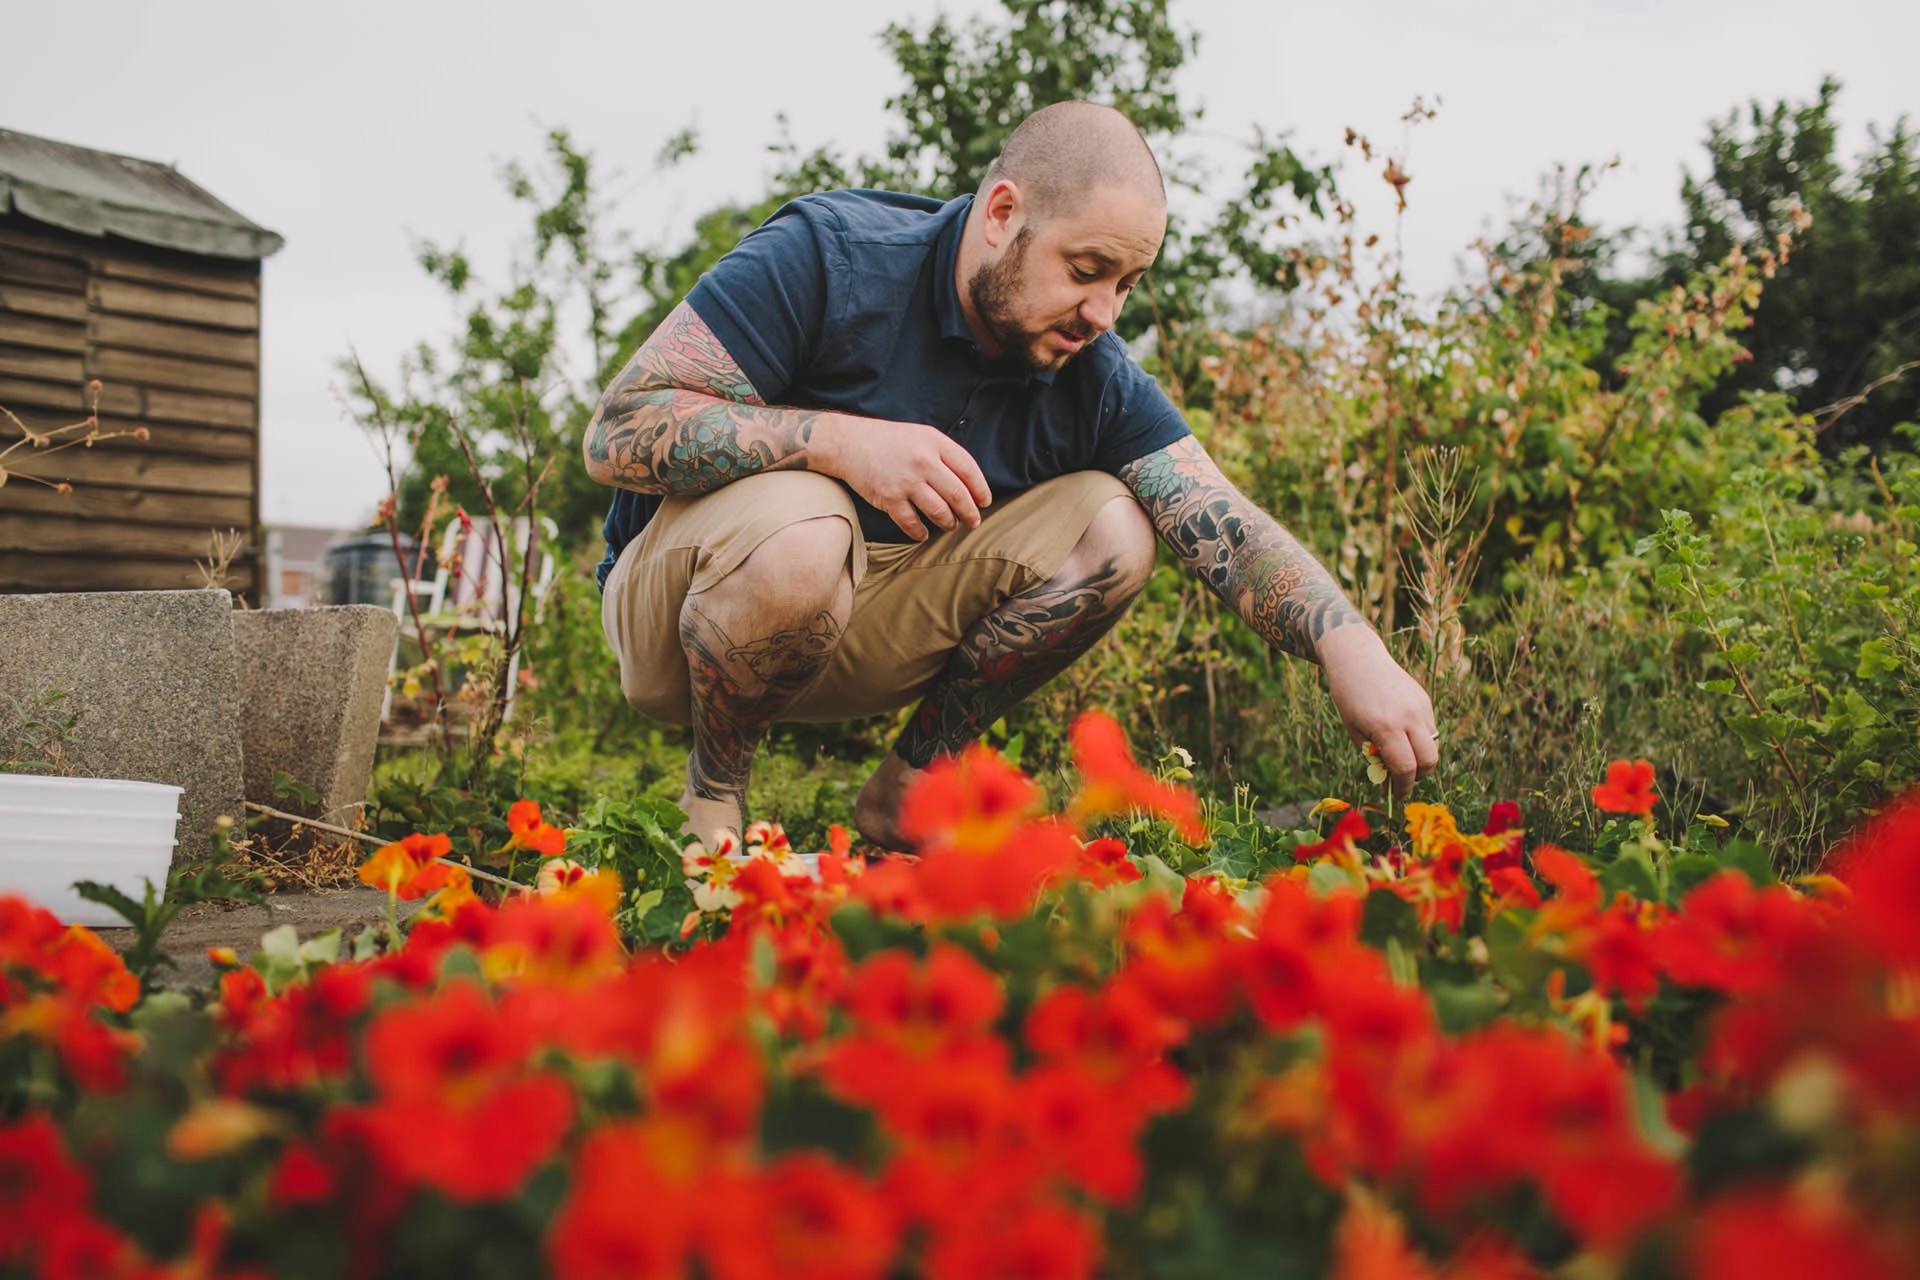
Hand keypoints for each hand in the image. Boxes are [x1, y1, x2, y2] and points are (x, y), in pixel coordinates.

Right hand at [815, 416, 991, 540]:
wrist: (849, 443)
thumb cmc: (889, 441)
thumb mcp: (922, 436)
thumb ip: (945, 455)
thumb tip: (969, 484)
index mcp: (935, 443)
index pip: (969, 469)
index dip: (980, 489)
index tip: (984, 502)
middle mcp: (923, 462)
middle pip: (958, 495)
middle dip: (970, 513)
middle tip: (973, 522)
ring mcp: (906, 481)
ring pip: (939, 512)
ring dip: (948, 523)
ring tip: (950, 525)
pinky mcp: (889, 498)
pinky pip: (912, 523)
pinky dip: (920, 532)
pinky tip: (923, 533)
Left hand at [1317, 626, 1438, 798]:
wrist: (1358, 658)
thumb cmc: (1348, 697)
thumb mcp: (1354, 730)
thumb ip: (1373, 755)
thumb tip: (1388, 781)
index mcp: (1386, 727)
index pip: (1405, 768)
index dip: (1403, 786)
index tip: (1397, 795)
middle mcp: (1409, 717)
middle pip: (1429, 760)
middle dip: (1418, 776)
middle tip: (1402, 779)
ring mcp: (1420, 707)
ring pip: (1433, 745)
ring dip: (1421, 758)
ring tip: (1399, 754)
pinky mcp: (1425, 700)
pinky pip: (1430, 729)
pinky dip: (1420, 739)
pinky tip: (1401, 734)